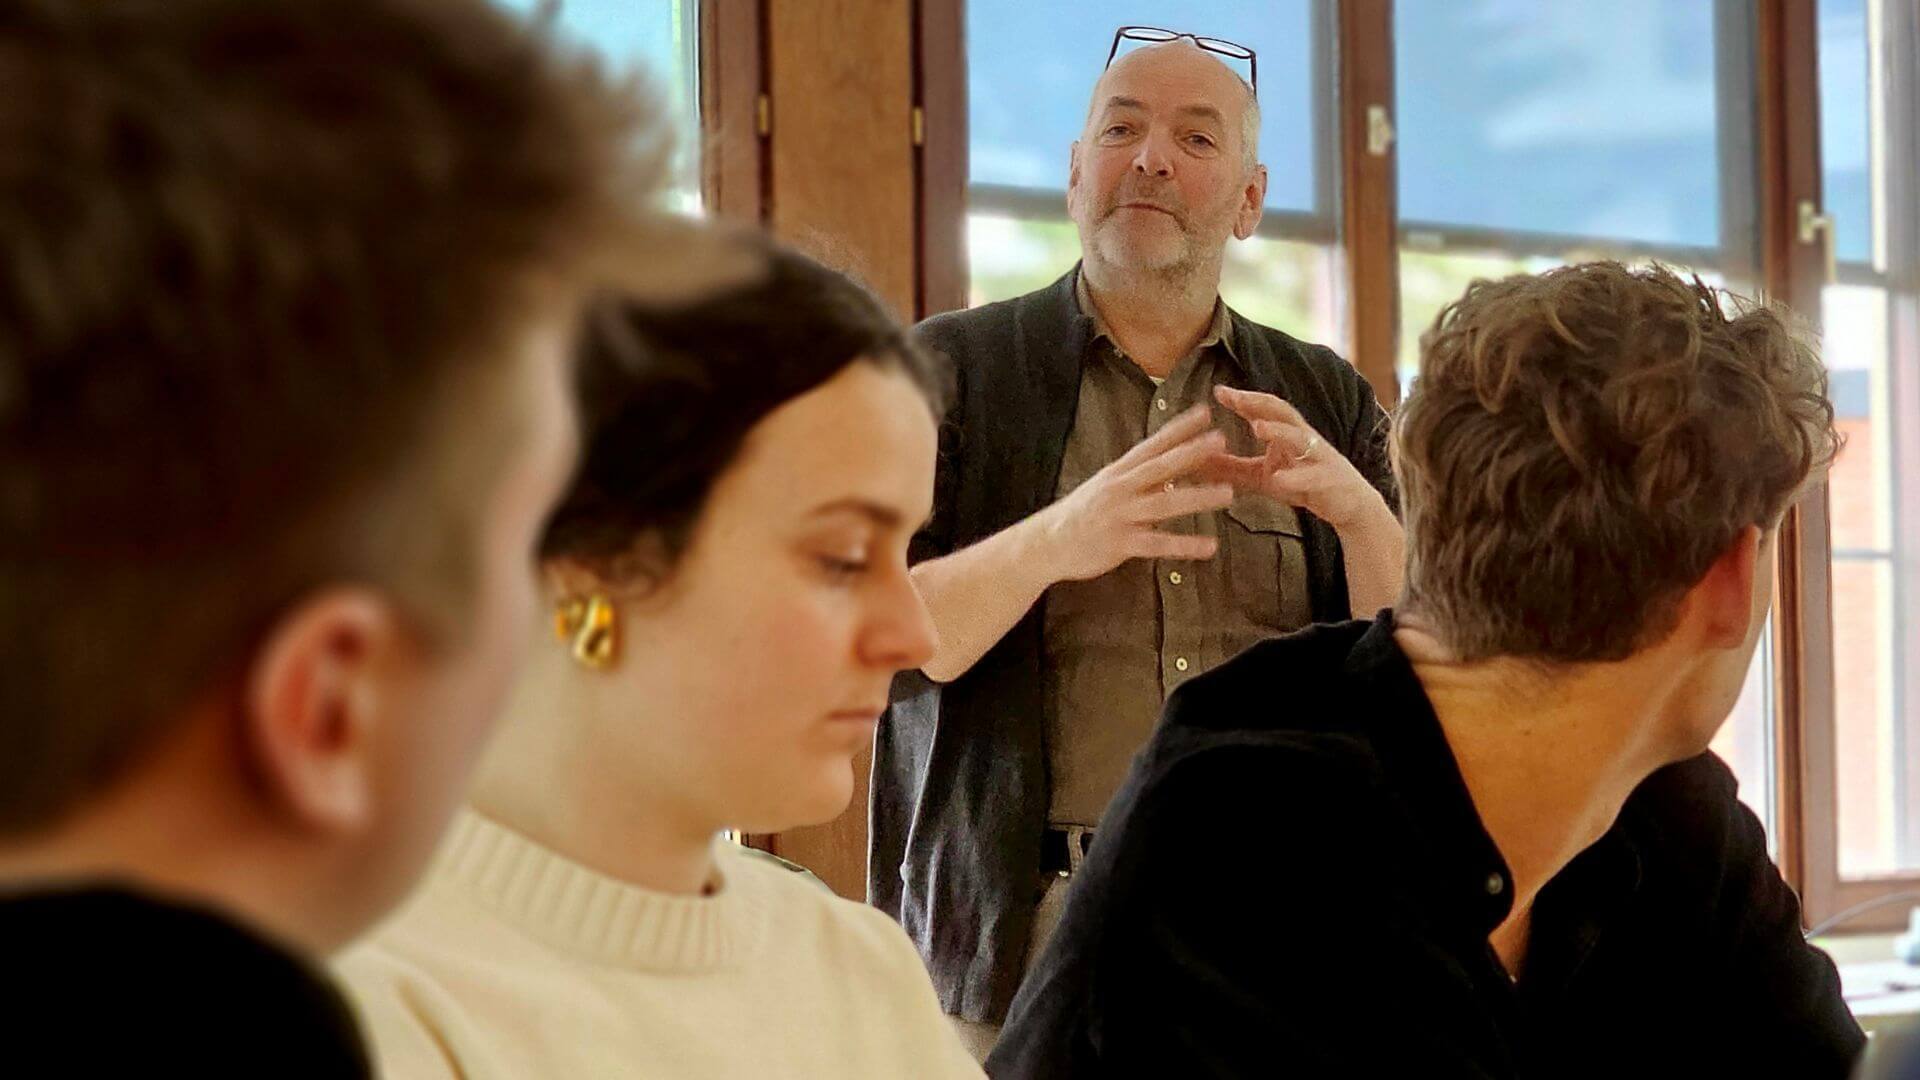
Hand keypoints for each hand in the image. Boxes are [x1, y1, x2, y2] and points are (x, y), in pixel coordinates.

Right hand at [1035, 404, 1235, 582]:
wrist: (1046, 543)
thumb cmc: (1081, 514)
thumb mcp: (1106, 487)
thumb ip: (1138, 479)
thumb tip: (1170, 470)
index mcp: (1119, 472)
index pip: (1153, 445)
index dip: (1178, 428)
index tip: (1204, 412)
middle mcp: (1120, 489)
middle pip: (1161, 467)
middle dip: (1192, 452)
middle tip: (1221, 439)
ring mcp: (1121, 515)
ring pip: (1164, 504)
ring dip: (1197, 497)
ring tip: (1228, 493)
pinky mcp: (1120, 543)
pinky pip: (1158, 544)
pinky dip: (1184, 545)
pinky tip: (1209, 546)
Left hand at [1210, 385, 1385, 530]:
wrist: (1349, 506)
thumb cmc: (1304, 485)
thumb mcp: (1263, 476)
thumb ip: (1232, 468)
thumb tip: (1197, 461)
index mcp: (1287, 434)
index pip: (1263, 409)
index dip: (1242, 399)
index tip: (1218, 391)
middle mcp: (1304, 438)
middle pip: (1283, 412)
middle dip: (1259, 402)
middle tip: (1235, 397)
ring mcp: (1319, 457)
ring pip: (1300, 438)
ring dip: (1279, 431)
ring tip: (1257, 427)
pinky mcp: (1329, 480)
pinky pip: (1312, 476)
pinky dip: (1296, 477)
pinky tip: (1278, 479)